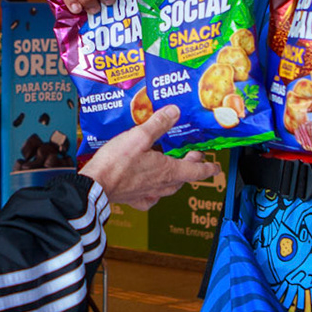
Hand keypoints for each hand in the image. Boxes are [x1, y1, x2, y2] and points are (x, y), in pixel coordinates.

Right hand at [82, 104, 217, 209]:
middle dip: (191, 168)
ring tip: (174, 171)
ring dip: (175, 180)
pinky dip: (155, 194)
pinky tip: (151, 190)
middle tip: (193, 158)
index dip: (208, 168)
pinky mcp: (133, 199)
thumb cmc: (116, 163)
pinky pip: (150, 199)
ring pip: (168, 189)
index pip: (196, 171)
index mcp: (167, 170)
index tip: (216, 167)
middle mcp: (160, 185)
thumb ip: (158, 124)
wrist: (95, 185)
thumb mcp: (139, 136)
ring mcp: (147, 194)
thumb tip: (174, 112)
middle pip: (183, 178)